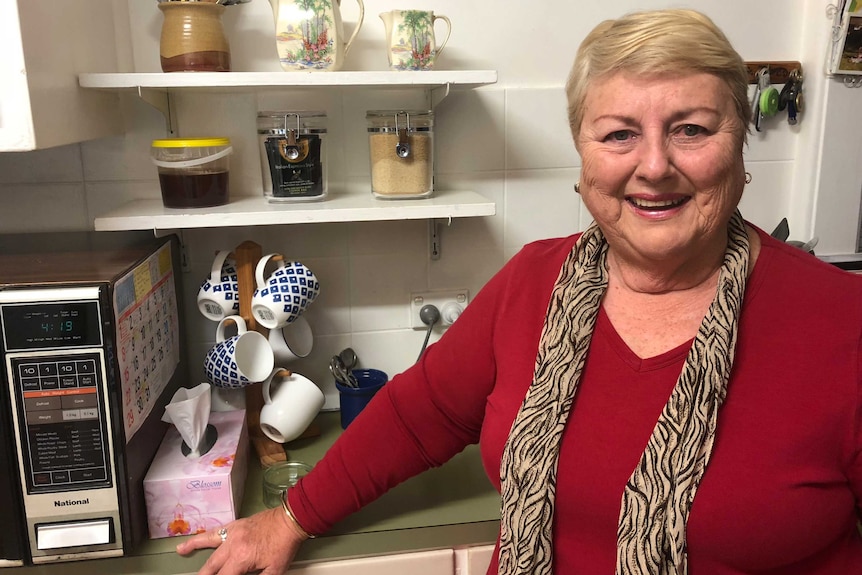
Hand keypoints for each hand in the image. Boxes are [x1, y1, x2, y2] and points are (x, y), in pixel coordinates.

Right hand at [176, 506, 304, 574]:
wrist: (291, 519)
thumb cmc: (284, 545)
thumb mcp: (274, 570)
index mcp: (241, 559)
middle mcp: (232, 546)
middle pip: (211, 567)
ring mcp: (232, 534)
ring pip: (208, 548)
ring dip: (193, 551)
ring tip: (180, 553)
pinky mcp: (234, 526)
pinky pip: (214, 532)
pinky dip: (201, 537)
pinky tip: (190, 541)